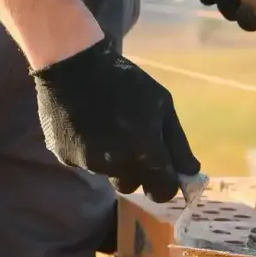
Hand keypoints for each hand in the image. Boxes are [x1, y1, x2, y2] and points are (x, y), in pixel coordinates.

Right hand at [31, 38, 201, 203]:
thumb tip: (190, 173)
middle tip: (131, 143)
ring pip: (107, 174)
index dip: (165, 183)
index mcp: (144, 152)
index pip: (163, 192)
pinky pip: (83, 163)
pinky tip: (85, 125)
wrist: (72, 63)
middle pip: (132, 185)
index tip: (162, 170)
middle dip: (136, 171)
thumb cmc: (124, 81)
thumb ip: (178, 143)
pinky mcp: (65, 157)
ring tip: (105, 128)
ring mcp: (88, 163)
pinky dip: (87, 150)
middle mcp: (116, 165)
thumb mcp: (161, 103)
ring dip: (111, 160)